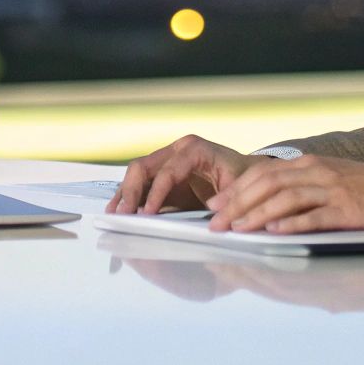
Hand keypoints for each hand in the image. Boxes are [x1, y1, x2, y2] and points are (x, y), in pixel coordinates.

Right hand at [107, 134, 252, 214]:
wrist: (248, 174)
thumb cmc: (244, 180)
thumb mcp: (239, 189)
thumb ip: (225, 201)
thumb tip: (209, 214)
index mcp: (195, 149)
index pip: (168, 171)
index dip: (156, 192)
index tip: (147, 213)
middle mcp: (177, 149)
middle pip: (143, 166)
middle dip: (131, 191)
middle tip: (123, 215)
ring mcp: (167, 159)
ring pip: (137, 173)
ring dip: (125, 194)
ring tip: (115, 215)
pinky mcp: (162, 173)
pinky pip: (140, 182)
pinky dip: (129, 196)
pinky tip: (119, 209)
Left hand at [204, 154, 363, 233]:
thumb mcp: (328, 178)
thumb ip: (299, 187)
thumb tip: (265, 206)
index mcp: (307, 164)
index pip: (262, 174)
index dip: (235, 190)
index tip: (214, 207)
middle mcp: (316, 172)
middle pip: (267, 184)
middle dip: (238, 205)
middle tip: (216, 224)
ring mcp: (333, 189)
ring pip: (286, 198)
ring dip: (258, 214)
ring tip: (238, 229)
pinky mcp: (349, 209)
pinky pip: (316, 216)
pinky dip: (293, 224)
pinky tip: (275, 232)